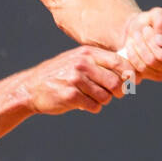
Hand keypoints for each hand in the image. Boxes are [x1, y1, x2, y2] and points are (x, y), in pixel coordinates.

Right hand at [19, 45, 133, 114]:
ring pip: (106, 97)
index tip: (129, 83)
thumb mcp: (77, 59)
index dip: (129, 75)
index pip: (119, 62)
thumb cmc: (60, 74)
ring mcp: (75, 80)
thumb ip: (100, 62)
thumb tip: (130, 71)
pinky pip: (94, 106)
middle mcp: (82, 64)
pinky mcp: (70, 96)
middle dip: (118, 92)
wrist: (31, 87)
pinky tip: (84, 104)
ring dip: (103, 101)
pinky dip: (93, 108)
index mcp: (87, 53)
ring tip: (91, 97)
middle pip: (115, 82)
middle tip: (113, 95)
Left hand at [119, 7, 161, 82]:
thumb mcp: (155, 14)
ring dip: (139, 47)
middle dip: (148, 41)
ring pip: (151, 62)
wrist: (137, 33)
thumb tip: (161, 40)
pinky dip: (133, 57)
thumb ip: (161, 21)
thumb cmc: (151, 23)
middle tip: (143, 30)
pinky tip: (132, 47)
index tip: (159, 34)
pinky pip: (142, 70)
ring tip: (136, 36)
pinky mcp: (157, 76)